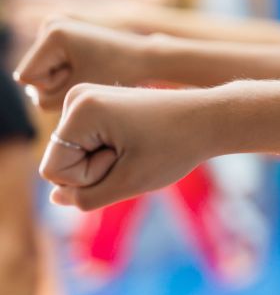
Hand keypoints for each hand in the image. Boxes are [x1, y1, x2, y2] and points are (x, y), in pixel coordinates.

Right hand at [14, 18, 151, 110]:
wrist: (144, 56)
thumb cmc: (116, 73)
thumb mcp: (77, 92)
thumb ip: (45, 100)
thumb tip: (34, 92)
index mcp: (53, 33)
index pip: (27, 77)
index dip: (52, 87)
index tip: (81, 77)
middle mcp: (51, 23)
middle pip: (33, 72)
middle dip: (57, 82)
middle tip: (87, 73)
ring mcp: (57, 24)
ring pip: (41, 69)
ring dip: (62, 77)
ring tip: (89, 69)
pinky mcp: (63, 31)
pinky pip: (50, 63)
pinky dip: (67, 70)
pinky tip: (87, 64)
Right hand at [40, 84, 216, 210]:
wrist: (210, 118)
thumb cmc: (176, 147)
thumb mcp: (128, 182)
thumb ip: (85, 197)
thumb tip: (55, 196)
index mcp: (79, 108)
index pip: (54, 171)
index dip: (89, 179)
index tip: (128, 157)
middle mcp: (77, 97)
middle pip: (61, 161)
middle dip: (97, 169)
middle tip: (137, 152)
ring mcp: (86, 98)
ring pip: (74, 155)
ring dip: (105, 162)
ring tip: (139, 146)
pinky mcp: (98, 105)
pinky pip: (87, 146)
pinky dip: (110, 152)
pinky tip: (137, 142)